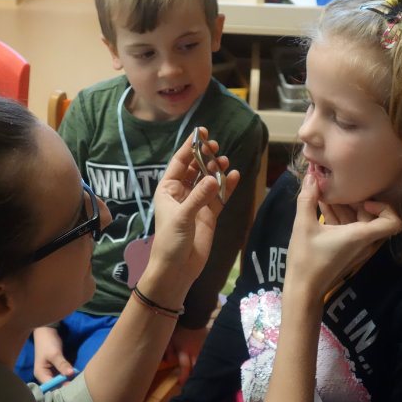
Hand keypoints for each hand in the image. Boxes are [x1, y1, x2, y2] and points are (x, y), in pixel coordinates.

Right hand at [32, 326, 75, 383]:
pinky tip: (77, 373)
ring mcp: (51, 371)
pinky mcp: (57, 368)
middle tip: (78, 381)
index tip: (73, 383)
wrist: (47, 330)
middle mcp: (45, 375)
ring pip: (61, 380)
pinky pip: (63, 374)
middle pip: (56, 385)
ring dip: (69, 379)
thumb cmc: (47, 342)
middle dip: (67, 383)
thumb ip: (62, 364)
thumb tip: (71, 374)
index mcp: (40, 374)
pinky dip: (69, 374)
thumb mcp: (54, 353)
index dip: (62, 386)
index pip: (51, 386)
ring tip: (79, 378)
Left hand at [140, 128, 240, 302]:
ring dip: (217, 171)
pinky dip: (226, 187)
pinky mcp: (209, 214)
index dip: (190, 146)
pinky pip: (219, 196)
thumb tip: (214, 177)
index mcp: (168, 189)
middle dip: (206, 157)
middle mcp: (182, 193)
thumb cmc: (170, 241)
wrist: (177, 269)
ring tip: (225, 163)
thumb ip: (199, 197)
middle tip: (215, 147)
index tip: (202, 132)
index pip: (180, 162)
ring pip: (209, 181)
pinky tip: (234, 177)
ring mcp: (197, 203)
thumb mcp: (182, 217)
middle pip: (196, 168)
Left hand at [165, 324, 208, 383]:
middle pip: (197, 368)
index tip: (181, 384)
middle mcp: (195, 351)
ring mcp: (203, 347)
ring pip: (205, 362)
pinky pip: (209, 354)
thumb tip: (167, 361)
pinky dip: (209, 359)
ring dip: (203, 368)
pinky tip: (210, 364)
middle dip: (196, 376)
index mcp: (185, 351)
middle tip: (194, 382)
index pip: (185, 367)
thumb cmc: (179, 327)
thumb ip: (168, 349)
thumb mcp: (170, 338)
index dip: (184, 377)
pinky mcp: (209, 343)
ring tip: (203, 375)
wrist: (193, 315)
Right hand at [284, 174, 401, 310]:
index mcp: (361, 236)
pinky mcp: (349, 252)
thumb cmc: (306, 259)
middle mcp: (365, 243)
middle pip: (374, 217)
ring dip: (346, 208)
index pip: (393, 222)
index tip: (363, 200)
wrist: (303, 290)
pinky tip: (321, 207)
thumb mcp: (303, 225)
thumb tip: (311, 175)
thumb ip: (307, 198)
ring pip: (361, 223)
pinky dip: (341, 219)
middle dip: (357, 201)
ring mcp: (358, 249)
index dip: (384, 207)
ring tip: (325, 194)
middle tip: (338, 190)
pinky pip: (352, 231)